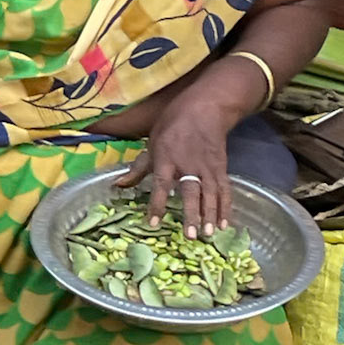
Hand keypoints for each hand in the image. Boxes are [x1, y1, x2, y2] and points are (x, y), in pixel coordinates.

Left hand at [116, 85, 237, 237]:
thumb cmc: (171, 127)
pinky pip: (224, 190)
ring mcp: (207, 167)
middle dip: (191, 214)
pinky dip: (225, 208)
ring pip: (210, 194)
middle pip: (191, 191)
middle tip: (190, 236)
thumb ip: (138, 168)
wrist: (204, 109)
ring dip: (210, 215)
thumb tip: (117, 185)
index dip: (157, 204)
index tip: (152, 224)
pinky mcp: (221, 168)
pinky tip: (224, 225)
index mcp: (166, 158)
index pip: (160, 184)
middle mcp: (188, 164)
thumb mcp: (151, 144)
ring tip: (208, 234)